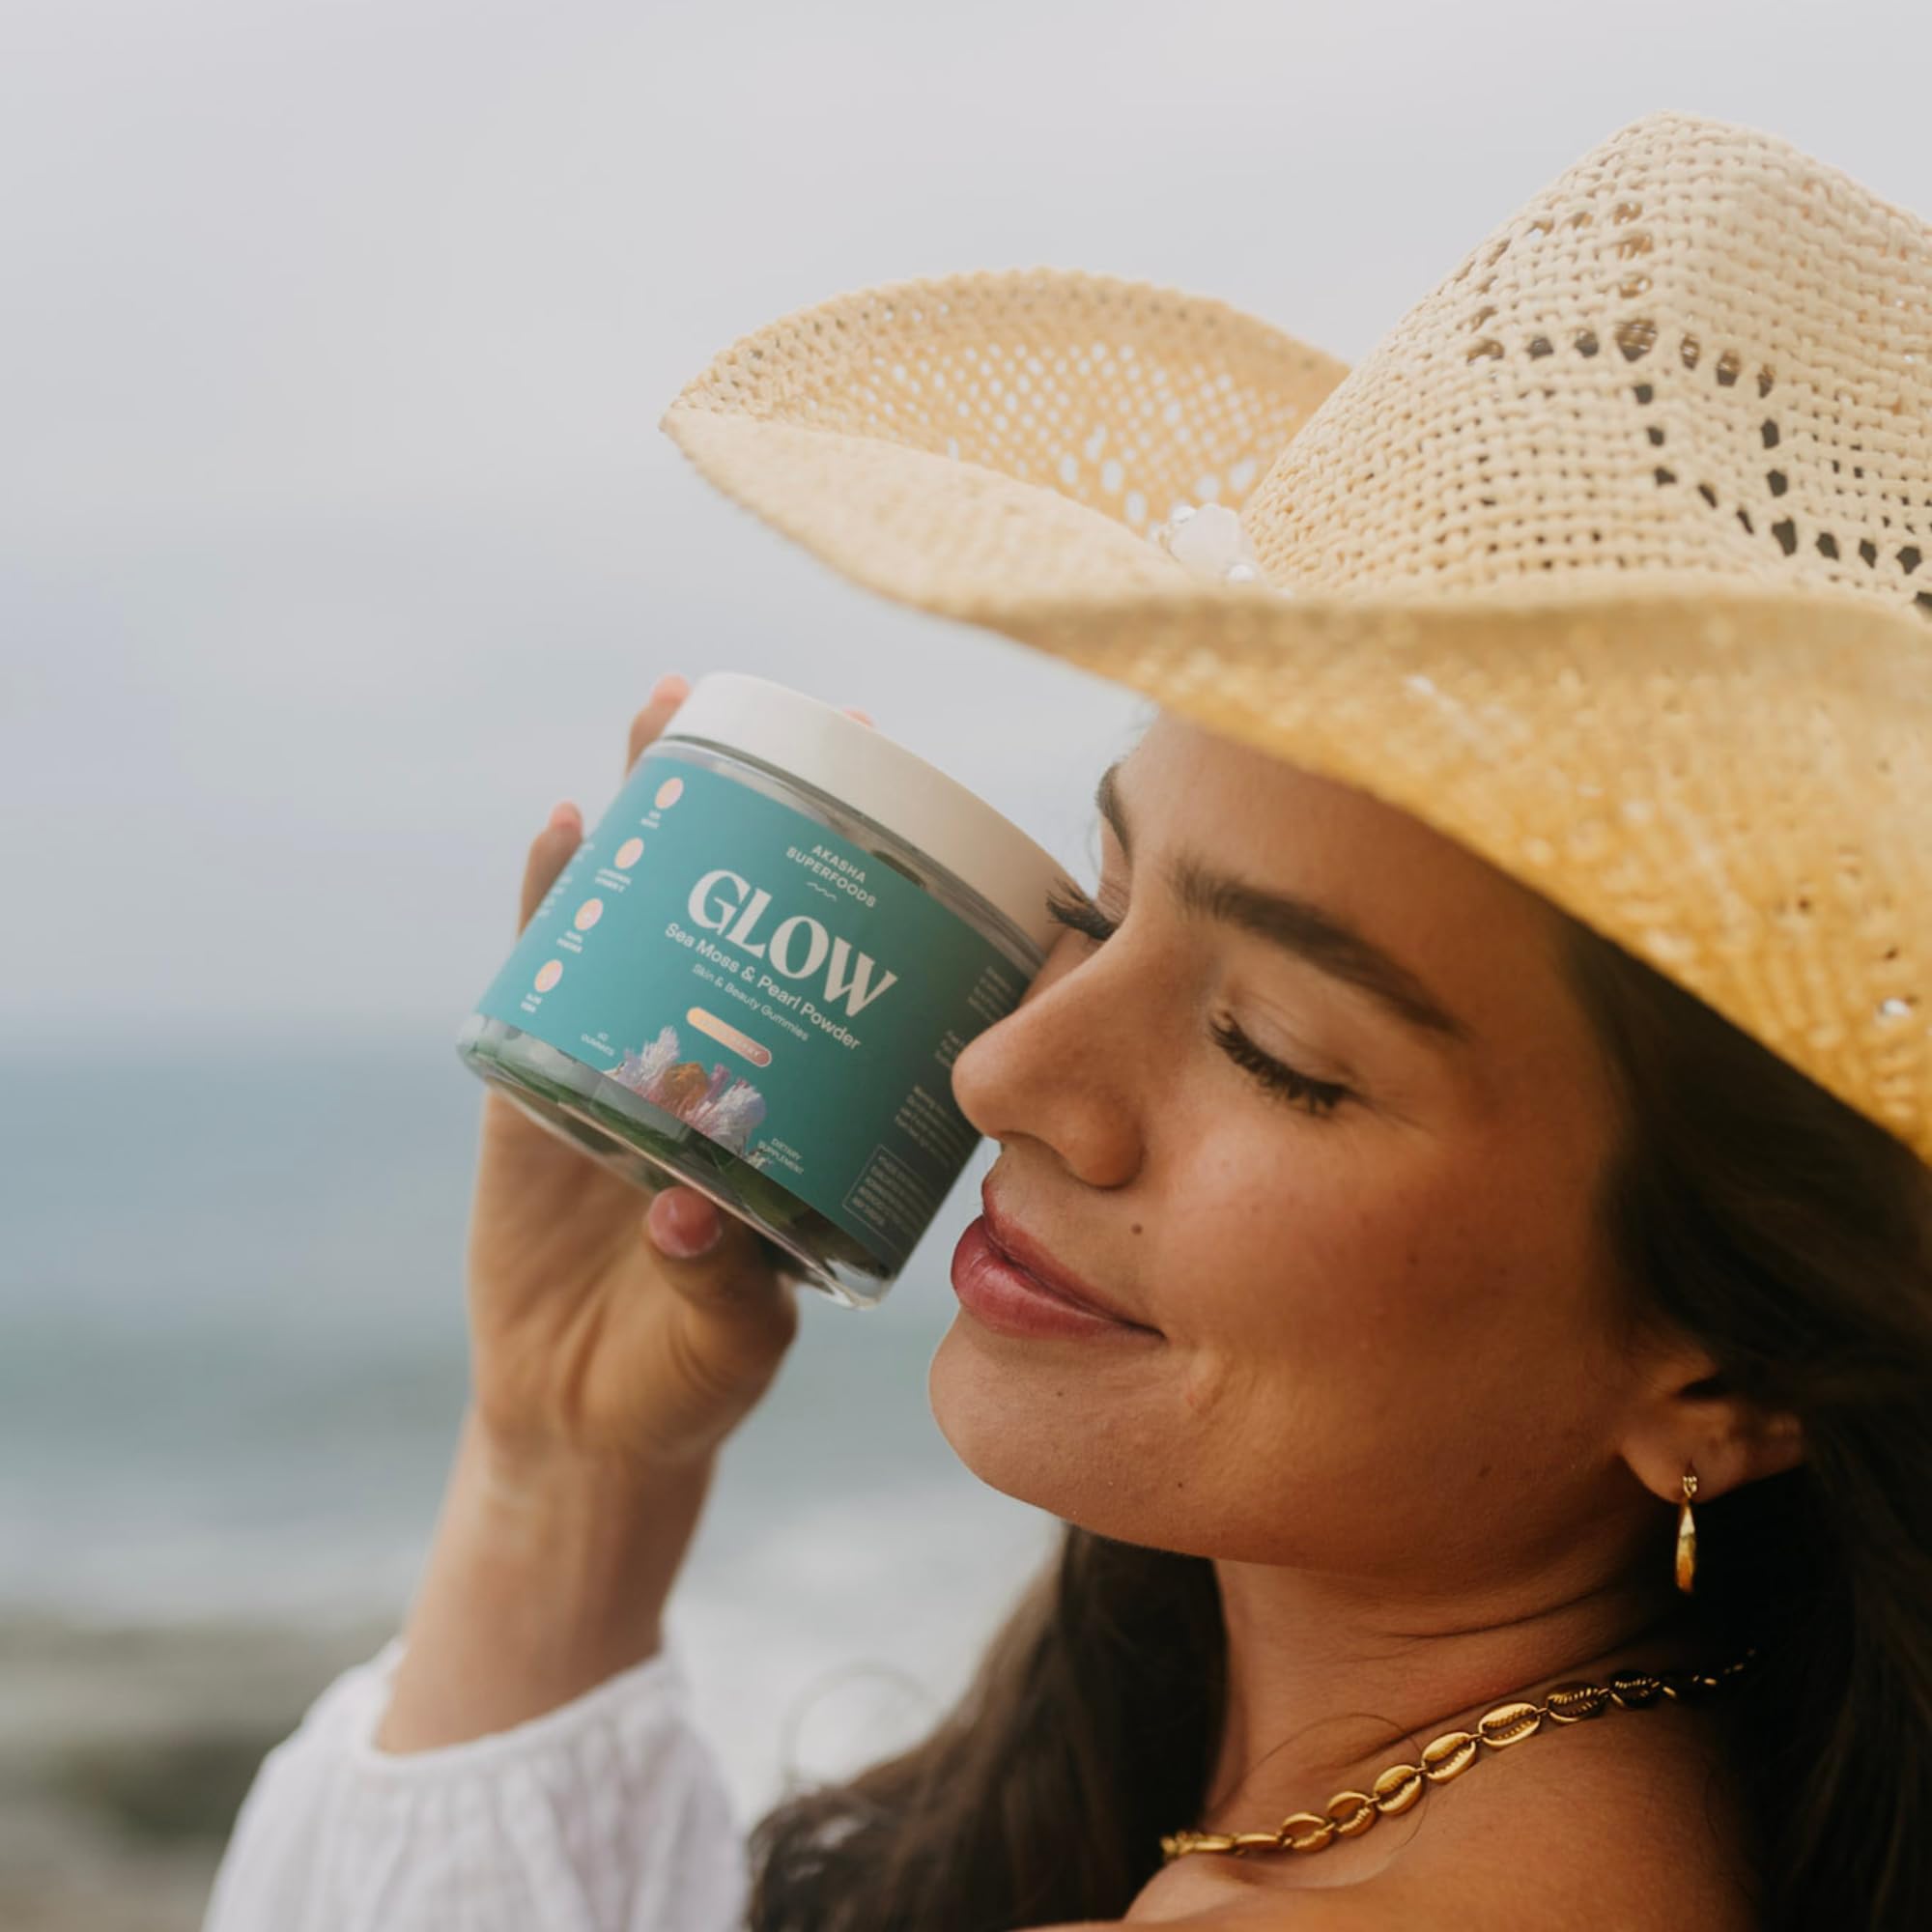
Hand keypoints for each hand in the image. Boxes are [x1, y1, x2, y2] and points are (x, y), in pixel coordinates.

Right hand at [463, 672, 877, 1479]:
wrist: (583, 1419)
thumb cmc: (691, 1375)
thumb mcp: (733, 1331)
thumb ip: (720, 1282)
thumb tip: (690, 1216)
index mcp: (793, 1109)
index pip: (839, 973)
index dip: (866, 884)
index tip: (908, 787)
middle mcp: (716, 1062)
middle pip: (737, 909)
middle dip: (752, 804)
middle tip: (778, 706)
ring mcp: (626, 1060)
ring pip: (641, 913)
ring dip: (650, 809)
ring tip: (665, 712)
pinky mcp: (540, 1087)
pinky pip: (545, 977)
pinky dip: (552, 905)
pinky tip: (567, 829)